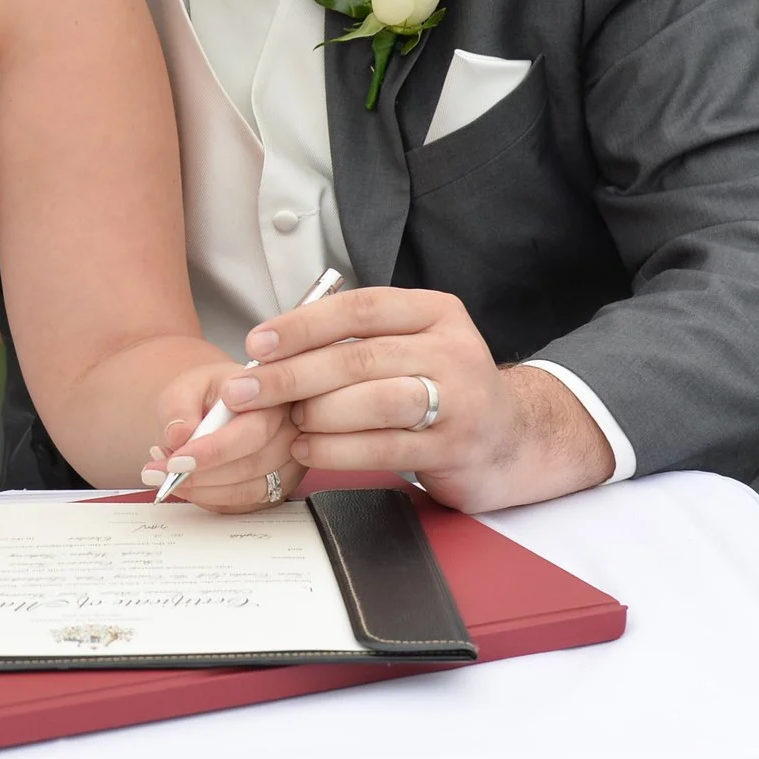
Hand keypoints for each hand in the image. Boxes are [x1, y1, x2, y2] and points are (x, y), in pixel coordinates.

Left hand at [138, 362, 300, 512]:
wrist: (220, 407)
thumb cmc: (211, 393)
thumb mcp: (188, 386)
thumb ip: (179, 406)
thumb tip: (178, 435)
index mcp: (274, 400)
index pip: (252, 432)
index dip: (213, 452)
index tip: (176, 461)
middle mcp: (289, 435)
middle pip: (250, 467)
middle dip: (199, 475)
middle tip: (159, 471)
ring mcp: (286, 465)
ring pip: (245, 491)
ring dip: (200, 489)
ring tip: (165, 473)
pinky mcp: (275, 489)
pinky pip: (241, 505)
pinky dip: (208, 498)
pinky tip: (185, 483)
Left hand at [219, 285, 612, 512]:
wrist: (513, 437)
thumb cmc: (442, 386)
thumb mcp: (412, 345)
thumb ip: (355, 342)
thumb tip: (272, 350)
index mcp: (436, 312)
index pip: (360, 308)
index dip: (303, 324)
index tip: (257, 342)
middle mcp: (453, 350)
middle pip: (358, 358)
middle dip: (292, 375)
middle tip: (245, 390)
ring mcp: (460, 401)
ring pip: (372, 401)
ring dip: (316, 413)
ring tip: (287, 421)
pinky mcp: (456, 448)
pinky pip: (384, 448)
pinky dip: (337, 450)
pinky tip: (309, 448)